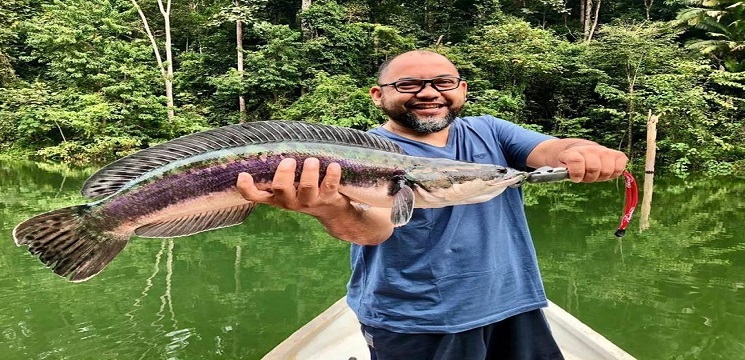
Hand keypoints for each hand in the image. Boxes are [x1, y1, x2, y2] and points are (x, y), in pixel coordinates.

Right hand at [235, 157, 349, 217]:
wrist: (332, 212)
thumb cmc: (305, 192)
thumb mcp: (289, 188)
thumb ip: (280, 174)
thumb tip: (273, 142)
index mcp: (276, 197)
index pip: (255, 196)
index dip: (246, 188)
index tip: (243, 174)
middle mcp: (290, 201)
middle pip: (281, 189)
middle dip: (284, 174)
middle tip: (290, 160)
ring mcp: (309, 201)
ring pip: (306, 187)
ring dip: (309, 172)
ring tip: (312, 160)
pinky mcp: (328, 198)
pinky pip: (330, 185)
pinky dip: (332, 174)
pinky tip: (333, 165)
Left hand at [557, 144, 627, 182]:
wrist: (576, 149)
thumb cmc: (569, 163)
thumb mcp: (561, 167)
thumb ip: (563, 172)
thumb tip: (569, 174)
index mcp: (574, 152)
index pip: (576, 161)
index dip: (576, 173)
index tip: (575, 178)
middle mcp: (590, 150)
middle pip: (594, 168)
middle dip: (589, 177)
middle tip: (585, 175)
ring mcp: (604, 151)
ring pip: (607, 170)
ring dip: (601, 176)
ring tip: (595, 173)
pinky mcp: (617, 155)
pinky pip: (620, 167)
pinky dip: (614, 173)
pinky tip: (606, 171)